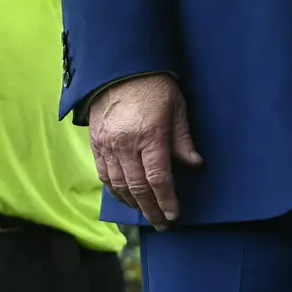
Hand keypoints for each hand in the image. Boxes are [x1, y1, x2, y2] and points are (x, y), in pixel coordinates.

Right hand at [90, 76, 201, 227]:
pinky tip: (124, 198)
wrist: (119, 67)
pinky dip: (114, 190)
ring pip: (119, 185)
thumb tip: (195, 164)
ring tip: (145, 214)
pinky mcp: (96, 142)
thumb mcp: (177, 107)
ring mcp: (108, 145)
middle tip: (161, 224)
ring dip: (133, 203)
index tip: (173, 215)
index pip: (158, 179)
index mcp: (150, 135)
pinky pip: (103, 174)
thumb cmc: (154, 85)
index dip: (166, 201)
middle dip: (151, 210)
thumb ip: (183, 139)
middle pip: (138, 188)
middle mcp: (126, 144)